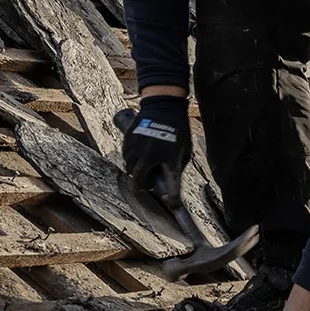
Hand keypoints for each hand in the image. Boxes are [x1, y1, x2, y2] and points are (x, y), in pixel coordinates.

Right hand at [119, 94, 190, 208]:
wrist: (164, 104)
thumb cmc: (178, 128)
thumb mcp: (184, 148)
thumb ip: (176, 165)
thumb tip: (166, 181)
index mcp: (170, 157)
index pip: (172, 185)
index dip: (173, 199)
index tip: (173, 206)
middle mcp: (152, 154)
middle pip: (139, 180)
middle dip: (143, 185)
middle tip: (149, 182)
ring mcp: (139, 146)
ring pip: (130, 168)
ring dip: (136, 170)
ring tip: (145, 164)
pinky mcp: (129, 138)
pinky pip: (125, 155)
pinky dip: (131, 158)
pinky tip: (139, 153)